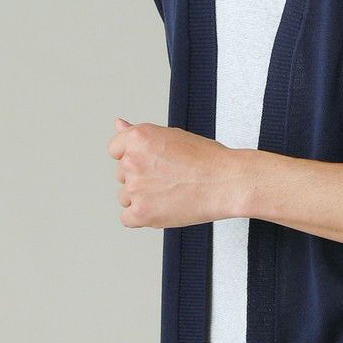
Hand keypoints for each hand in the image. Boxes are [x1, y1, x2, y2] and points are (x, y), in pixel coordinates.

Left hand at [107, 118, 238, 228]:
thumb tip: (118, 124)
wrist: (226, 182)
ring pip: (125, 196)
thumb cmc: (206, 158)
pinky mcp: (141, 213)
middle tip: (169, 177)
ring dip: (141, 197)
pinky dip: (142, 216)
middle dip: (140, 177)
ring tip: (170, 192)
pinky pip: (127, 218)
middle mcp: (132, 160)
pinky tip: (163, 207)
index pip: (115, 149)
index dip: (135, 156)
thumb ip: (139, 133)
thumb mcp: (171, 135)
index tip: (152, 162)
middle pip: (121, 174)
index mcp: (138, 137)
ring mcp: (135, 188)